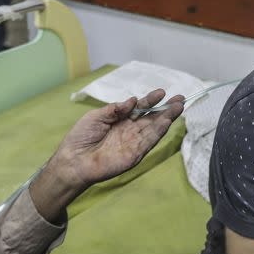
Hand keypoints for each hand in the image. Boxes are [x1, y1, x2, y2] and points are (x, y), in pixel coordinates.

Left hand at [29, 89, 183, 222]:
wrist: (73, 160)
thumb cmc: (81, 137)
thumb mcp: (96, 116)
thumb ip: (115, 108)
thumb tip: (133, 100)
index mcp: (121, 120)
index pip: (140, 108)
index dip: (151, 100)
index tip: (162, 92)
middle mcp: (131, 130)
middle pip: (152, 117)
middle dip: (166, 108)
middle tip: (180, 98)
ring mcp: (134, 142)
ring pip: (155, 128)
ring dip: (168, 118)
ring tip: (179, 106)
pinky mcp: (135, 154)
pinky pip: (149, 141)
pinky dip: (159, 131)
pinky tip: (167, 122)